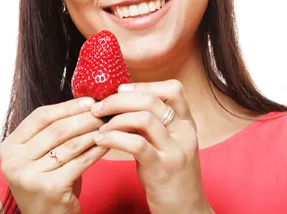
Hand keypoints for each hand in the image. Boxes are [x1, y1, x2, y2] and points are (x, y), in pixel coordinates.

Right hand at [0, 97, 107, 213]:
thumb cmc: (48, 182)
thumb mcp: (41, 155)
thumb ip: (51, 131)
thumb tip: (84, 103)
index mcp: (9, 147)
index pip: (40, 116)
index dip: (67, 106)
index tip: (90, 101)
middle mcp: (13, 161)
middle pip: (57, 129)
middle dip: (85, 118)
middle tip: (104, 112)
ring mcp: (29, 176)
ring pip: (71, 144)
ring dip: (94, 132)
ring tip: (109, 125)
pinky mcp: (50, 188)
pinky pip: (81, 161)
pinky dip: (97, 150)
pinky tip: (108, 143)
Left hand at [91, 79, 212, 213]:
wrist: (187, 211)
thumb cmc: (172, 178)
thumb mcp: (168, 146)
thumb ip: (152, 126)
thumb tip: (123, 106)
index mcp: (187, 124)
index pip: (174, 89)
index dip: (145, 85)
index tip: (122, 90)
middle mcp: (184, 133)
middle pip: (152, 100)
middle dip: (120, 100)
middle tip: (99, 107)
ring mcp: (175, 150)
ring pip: (144, 118)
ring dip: (116, 119)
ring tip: (100, 127)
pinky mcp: (162, 168)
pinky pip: (136, 145)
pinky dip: (114, 138)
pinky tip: (101, 141)